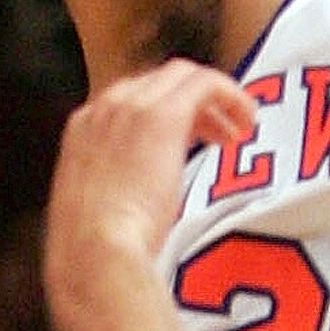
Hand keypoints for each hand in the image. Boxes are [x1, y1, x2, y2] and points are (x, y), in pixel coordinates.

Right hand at [44, 61, 254, 299]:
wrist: (95, 254)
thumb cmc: (94, 251)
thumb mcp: (97, 210)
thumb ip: (114, 191)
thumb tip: (137, 199)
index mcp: (82, 130)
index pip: (130, 101)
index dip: (164, 111)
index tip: (189, 137)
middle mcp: (104, 108)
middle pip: (157, 82)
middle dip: (192, 102)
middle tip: (220, 133)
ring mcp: (132, 107)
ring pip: (182, 76)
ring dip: (214, 98)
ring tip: (239, 128)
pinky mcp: (163, 114)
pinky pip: (206, 83)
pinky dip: (230, 94)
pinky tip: (247, 122)